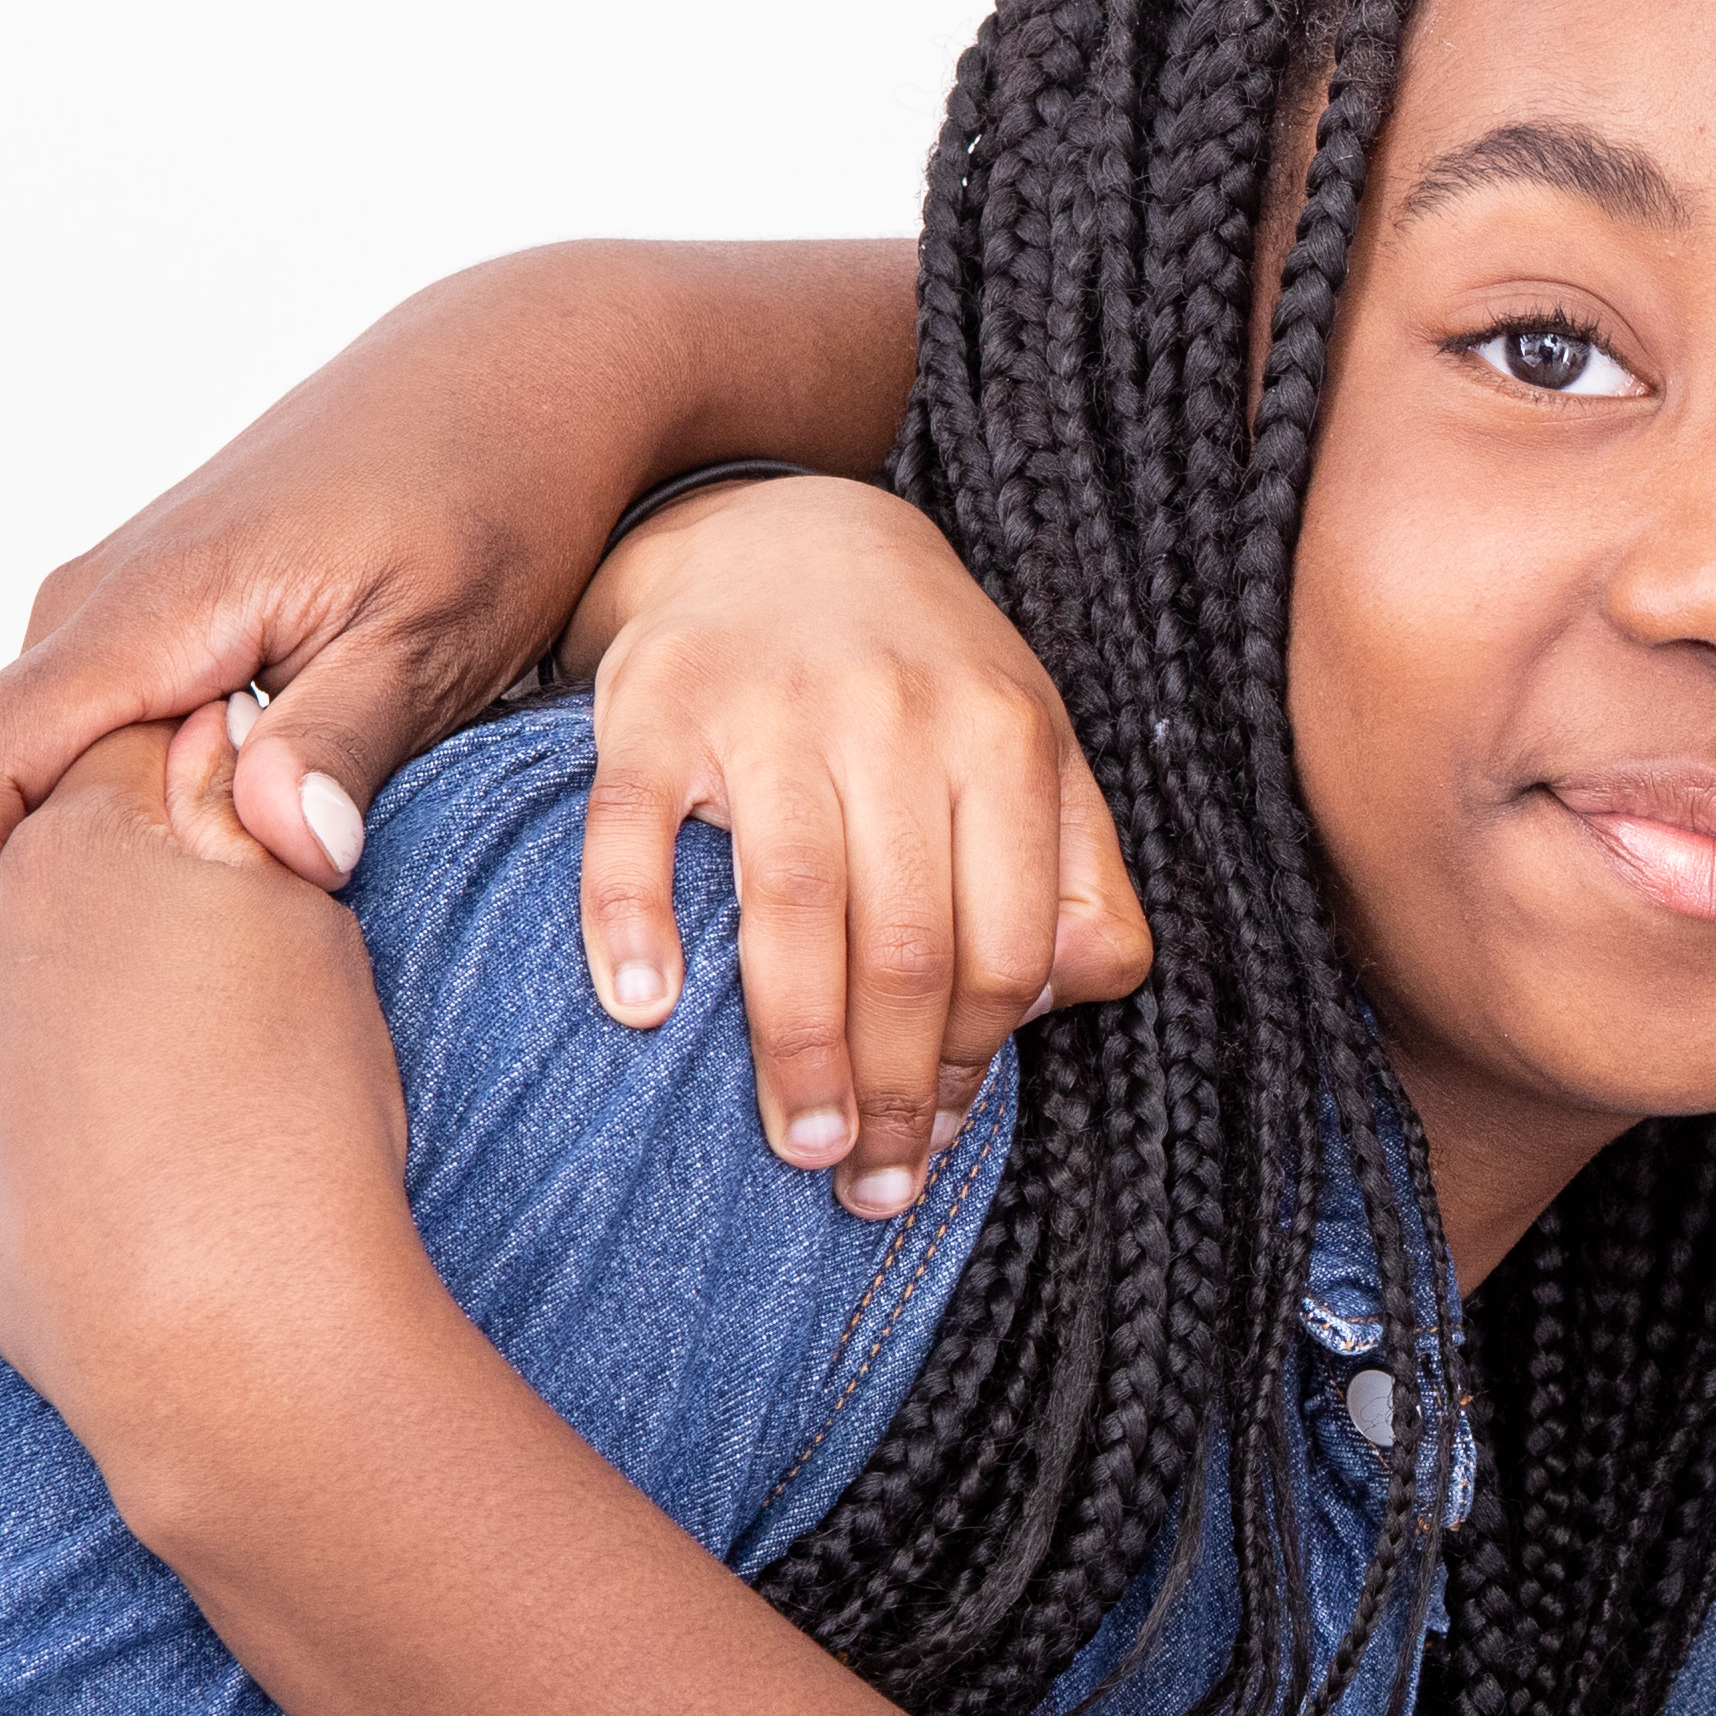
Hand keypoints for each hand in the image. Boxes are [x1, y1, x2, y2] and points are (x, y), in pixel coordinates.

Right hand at [0, 239, 947, 987]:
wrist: (521, 369)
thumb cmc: (497, 493)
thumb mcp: (443, 632)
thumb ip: (348, 738)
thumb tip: (280, 846)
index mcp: (145, 615)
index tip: (0, 1029)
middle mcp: (102, 604)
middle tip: (61, 1052)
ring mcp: (126, 603)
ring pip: (28, 765)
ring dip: (48, 878)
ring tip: (115, 1008)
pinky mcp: (168, 612)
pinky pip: (88, 734)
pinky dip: (100, 828)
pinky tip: (177, 912)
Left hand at [0, 714, 433, 1469]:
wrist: (235, 1338)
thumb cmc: (296, 1124)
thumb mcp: (313, 920)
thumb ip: (255, 816)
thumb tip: (212, 742)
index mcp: (81, 847)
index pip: (132, 749)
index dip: (213, 785)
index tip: (273, 839)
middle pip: (64, 877)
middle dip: (145, 901)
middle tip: (259, 978)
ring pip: (29, 1005)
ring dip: (104, 1020)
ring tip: (220, 1089)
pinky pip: (4, 1139)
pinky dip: (64, 1148)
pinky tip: (145, 1185)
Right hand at [565, 474, 1147, 1215]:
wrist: (786, 530)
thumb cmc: (925, 679)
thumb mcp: (1036, 753)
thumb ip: (1081, 873)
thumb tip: (1070, 996)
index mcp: (1004, 739)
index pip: (1005, 944)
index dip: (977, 1061)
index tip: (941, 1137)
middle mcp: (896, 716)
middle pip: (905, 944)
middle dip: (895, 1087)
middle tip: (868, 1185)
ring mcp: (771, 705)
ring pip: (794, 907)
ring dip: (796, 1048)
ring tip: (802, 1147)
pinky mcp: (656, 700)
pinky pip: (636, 827)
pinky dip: (634, 922)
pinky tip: (644, 1013)